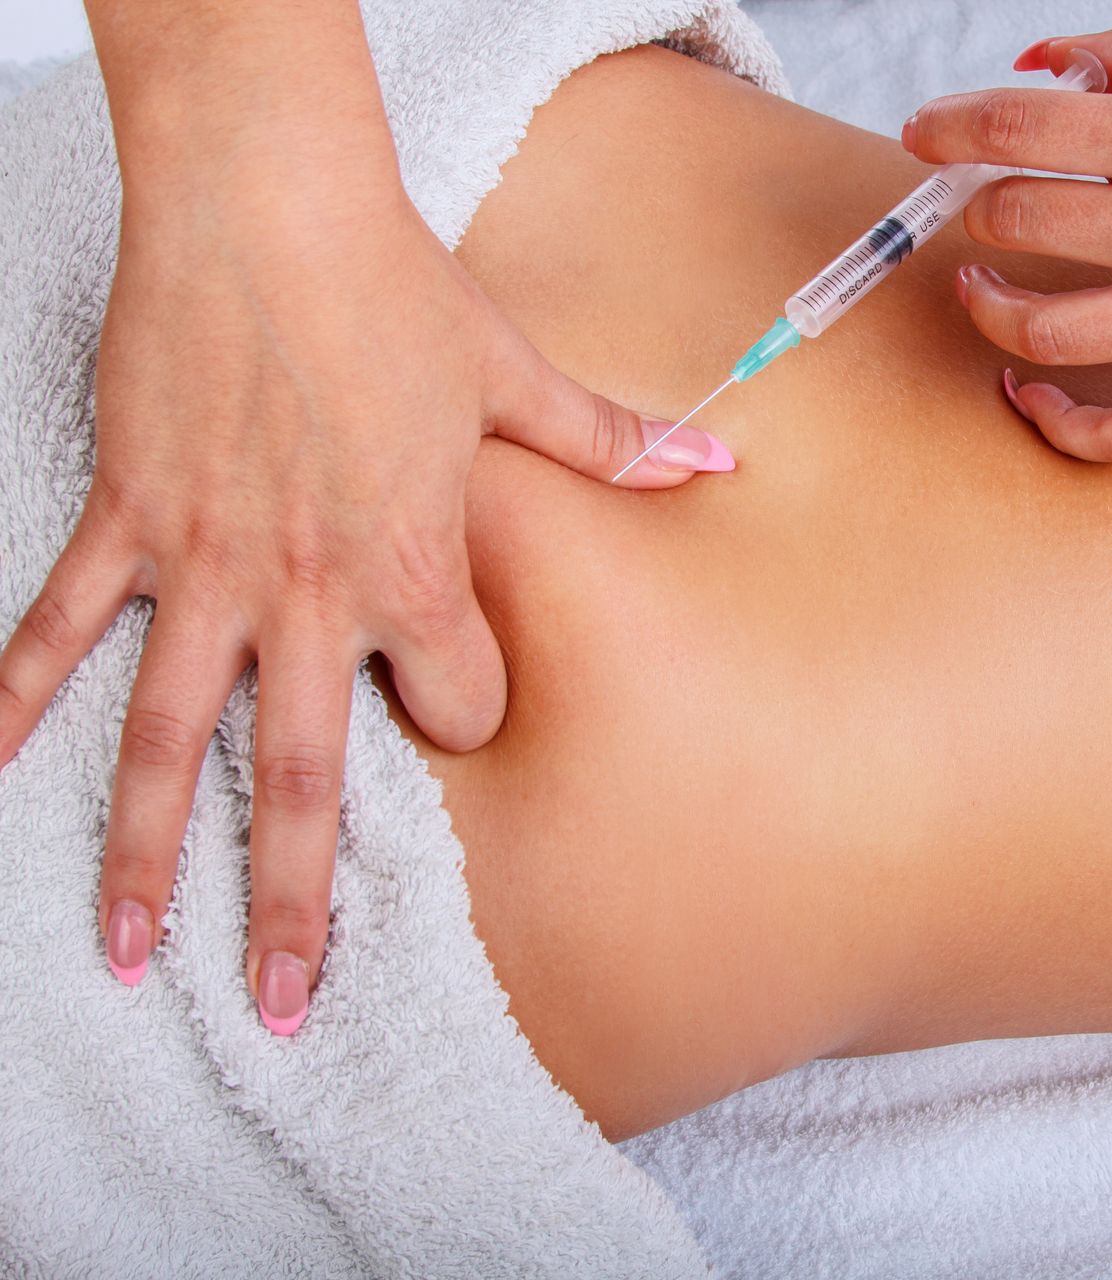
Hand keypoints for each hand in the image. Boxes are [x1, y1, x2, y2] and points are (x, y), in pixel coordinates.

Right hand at [0, 165, 730, 1032]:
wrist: (267, 202)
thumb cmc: (398, 290)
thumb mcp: (517, 375)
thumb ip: (612, 444)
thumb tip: (718, 461)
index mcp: (414, 569)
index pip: (455, 705)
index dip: (468, 716)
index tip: (453, 712)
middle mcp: (308, 594)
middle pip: (308, 779)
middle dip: (294, 901)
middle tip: (283, 1003)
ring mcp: (205, 563)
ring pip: (171, 737)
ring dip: (147, 849)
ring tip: (128, 949)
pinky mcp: (126, 516)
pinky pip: (60, 625)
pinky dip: (16, 694)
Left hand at [901, 21, 1111, 460]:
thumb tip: (1037, 60)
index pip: (1018, 130)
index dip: (949, 128)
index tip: (926, 134)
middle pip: (1014, 222)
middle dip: (974, 204)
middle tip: (974, 200)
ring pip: (1040, 331)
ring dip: (989, 306)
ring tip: (983, 286)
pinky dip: (1059, 422)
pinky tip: (1029, 390)